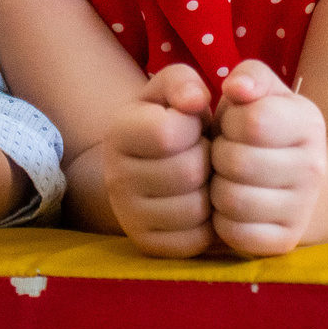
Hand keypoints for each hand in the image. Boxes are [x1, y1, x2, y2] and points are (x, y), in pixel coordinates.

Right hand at [105, 64, 217, 258]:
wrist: (151, 165)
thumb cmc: (172, 120)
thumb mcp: (172, 90)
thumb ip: (183, 82)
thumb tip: (195, 100)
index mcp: (118, 133)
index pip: (169, 132)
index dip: (195, 126)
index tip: (193, 126)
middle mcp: (115, 179)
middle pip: (188, 172)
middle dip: (208, 159)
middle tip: (203, 154)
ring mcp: (128, 217)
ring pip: (195, 210)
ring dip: (212, 192)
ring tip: (204, 178)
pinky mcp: (149, 246)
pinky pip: (195, 241)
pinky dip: (210, 225)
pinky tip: (204, 204)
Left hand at [207, 60, 327, 257]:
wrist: (297, 181)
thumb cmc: (264, 127)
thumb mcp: (261, 92)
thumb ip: (250, 76)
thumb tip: (237, 88)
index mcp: (309, 122)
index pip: (252, 121)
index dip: (230, 121)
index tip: (234, 125)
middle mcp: (314, 167)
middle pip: (237, 163)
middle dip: (218, 156)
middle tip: (225, 155)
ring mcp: (303, 208)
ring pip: (232, 201)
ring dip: (217, 189)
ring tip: (226, 179)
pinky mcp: (284, 241)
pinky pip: (235, 233)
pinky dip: (222, 221)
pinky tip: (231, 207)